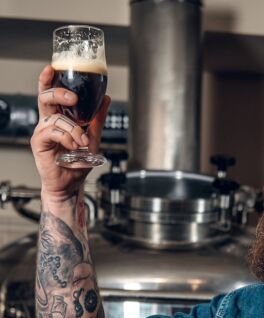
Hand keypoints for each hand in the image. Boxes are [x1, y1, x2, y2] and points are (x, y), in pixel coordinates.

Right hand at [31, 65, 110, 200]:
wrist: (71, 184)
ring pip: (56, 119)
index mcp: (58, 118)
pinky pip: (52, 132)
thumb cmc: (77, 164)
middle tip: (73, 99)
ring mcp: (42, 132)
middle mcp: (48, 123)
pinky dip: (66, 137)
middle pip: (46, 98)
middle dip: (59, 94)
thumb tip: (105, 99)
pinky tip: (73, 146)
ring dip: (73, 129)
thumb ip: (97, 119)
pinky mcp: (39, 143)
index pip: (50, 95)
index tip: (52, 68)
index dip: (48, 80)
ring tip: (82, 142)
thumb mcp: (93, 138)